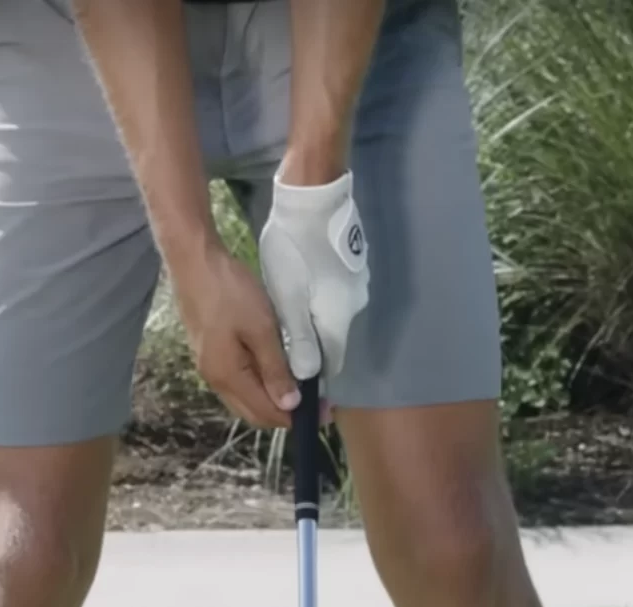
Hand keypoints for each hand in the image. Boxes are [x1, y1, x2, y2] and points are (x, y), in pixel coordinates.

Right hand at [169, 244, 303, 428]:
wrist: (194, 262)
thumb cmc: (229, 292)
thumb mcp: (261, 328)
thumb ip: (275, 369)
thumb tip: (289, 405)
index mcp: (228, 377)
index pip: (264, 413)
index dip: (294, 418)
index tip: (323, 412)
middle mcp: (215, 380)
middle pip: (252, 412)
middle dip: (283, 413)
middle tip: (316, 403)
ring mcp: (210, 367)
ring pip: (244, 398)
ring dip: (271, 400)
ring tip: (300, 388)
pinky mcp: (210, 354)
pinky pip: (238, 382)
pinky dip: (259, 385)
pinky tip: (275, 372)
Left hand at [258, 170, 368, 381]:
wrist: (314, 199)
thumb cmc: (295, 251)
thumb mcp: (288, 301)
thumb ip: (297, 343)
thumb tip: (304, 381)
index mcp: (338, 320)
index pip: (329, 364)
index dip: (310, 376)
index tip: (289, 377)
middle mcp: (353, 308)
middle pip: (328, 341)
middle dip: (306, 348)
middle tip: (277, 340)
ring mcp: (356, 285)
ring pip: (328, 317)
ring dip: (308, 321)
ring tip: (283, 310)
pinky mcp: (351, 268)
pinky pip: (331, 296)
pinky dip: (315, 299)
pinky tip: (298, 286)